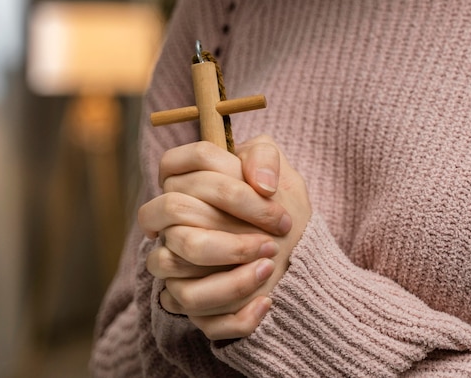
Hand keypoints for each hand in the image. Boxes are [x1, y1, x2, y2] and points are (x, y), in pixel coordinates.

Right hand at [138, 135, 311, 338]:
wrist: (298, 257)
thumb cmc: (282, 210)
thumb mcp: (283, 175)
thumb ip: (265, 157)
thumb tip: (261, 182)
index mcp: (189, 184)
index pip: (173, 163)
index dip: (222, 176)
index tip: (270, 193)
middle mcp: (173, 220)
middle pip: (174, 209)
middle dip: (229, 221)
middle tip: (273, 238)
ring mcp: (175, 262)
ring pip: (172, 262)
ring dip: (228, 270)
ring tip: (269, 266)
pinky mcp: (192, 300)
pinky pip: (197, 310)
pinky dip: (236, 313)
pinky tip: (266, 302)